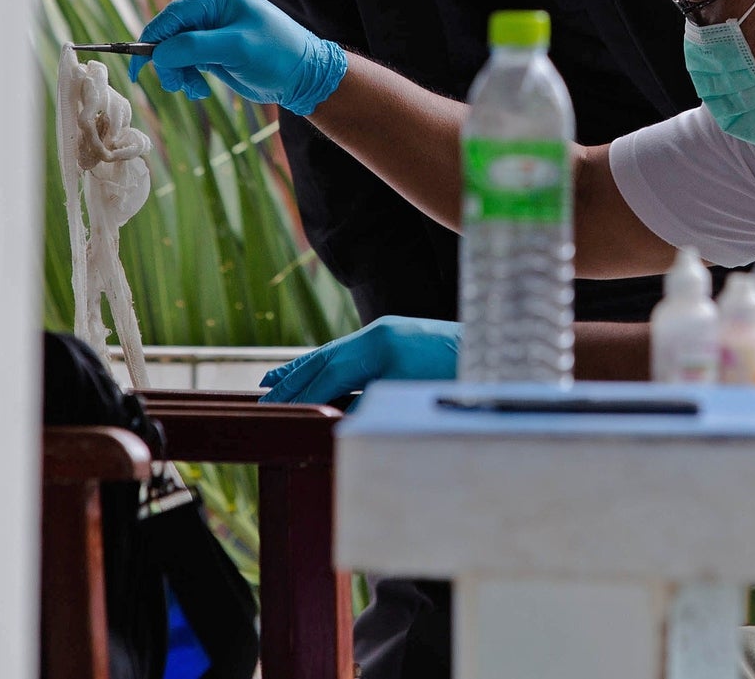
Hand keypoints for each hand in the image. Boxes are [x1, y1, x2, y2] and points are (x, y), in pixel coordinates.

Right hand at [130, 0, 346, 114]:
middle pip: (170, 33)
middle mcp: (213, 7)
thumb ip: (194, 47)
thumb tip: (158, 52)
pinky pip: (186, 61)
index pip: (173, 14)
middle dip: (168, 60)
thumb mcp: (235, 48)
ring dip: (177, 72)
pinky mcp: (213, 49)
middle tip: (174, 84)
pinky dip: (187, 76)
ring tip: (192, 89)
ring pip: (175, 50)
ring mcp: (212, 29)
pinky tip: (199, 89)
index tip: (139, 64)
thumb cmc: (278, 55)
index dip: (152, 38)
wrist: (304, 77)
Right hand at [259, 316, 460, 403]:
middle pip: (324, 360)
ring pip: (333, 353)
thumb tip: (336, 421)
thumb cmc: (457, 378)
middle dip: (292, 382)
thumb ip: (369, 405)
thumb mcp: (409, 396)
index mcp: (379, 345)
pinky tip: (311, 372)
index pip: (328, 374)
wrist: (493, 351)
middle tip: (262, 401)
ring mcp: (385, 333)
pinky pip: (348, 352)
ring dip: (302, 370)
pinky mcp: (392, 337)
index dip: (300, 396)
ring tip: (270, 383)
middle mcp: (378, 334)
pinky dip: (325, 364)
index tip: (275, 411)